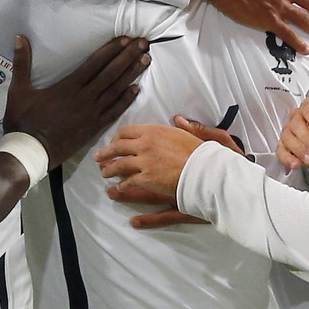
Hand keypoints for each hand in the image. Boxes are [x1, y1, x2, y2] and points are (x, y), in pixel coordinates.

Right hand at [4, 35, 149, 166]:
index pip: (95, 63)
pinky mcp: (94, 127)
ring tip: (146, 60)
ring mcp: (91, 113)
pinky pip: (114, 111)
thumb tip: (19, 38)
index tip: (126, 39)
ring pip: (116, 90)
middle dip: (128, 56)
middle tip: (144, 43)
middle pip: (111, 73)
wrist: (30, 152)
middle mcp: (84, 97)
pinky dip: (126, 100)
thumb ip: (21, 63)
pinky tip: (137, 89)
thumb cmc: (23, 121)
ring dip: (132, 74)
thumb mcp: (18, 90)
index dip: (112, 50)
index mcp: (68, 86)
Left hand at [110, 115, 245, 227]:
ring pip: (119, 166)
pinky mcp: (148, 182)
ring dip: (110, 170)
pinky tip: (119, 190)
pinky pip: (130, 184)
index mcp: (156, 131)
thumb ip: (187, 126)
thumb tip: (178, 118)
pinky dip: (123, 187)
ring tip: (105, 174)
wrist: (209, 172)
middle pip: (118, 148)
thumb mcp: (198, 134)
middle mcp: (146, 145)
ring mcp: (145, 164)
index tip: (115, 142)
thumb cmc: (206, 153)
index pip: (128, 131)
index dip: (118, 137)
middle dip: (106, 153)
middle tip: (99, 158)